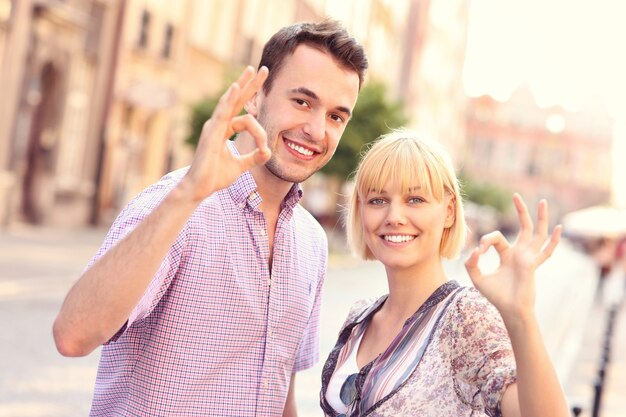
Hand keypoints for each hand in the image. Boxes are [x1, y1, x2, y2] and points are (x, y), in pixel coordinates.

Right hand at [180, 66, 270, 201]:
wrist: (199, 188)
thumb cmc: (215, 176)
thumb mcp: (240, 166)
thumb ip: (254, 157)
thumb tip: (268, 152)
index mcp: (225, 130)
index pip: (246, 119)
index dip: (260, 133)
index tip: (265, 150)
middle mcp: (218, 124)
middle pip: (237, 100)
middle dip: (251, 85)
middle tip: (264, 70)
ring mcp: (213, 126)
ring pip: (230, 102)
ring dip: (242, 85)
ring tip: (251, 70)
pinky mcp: (211, 132)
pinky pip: (222, 113)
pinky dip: (229, 99)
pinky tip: (236, 87)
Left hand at [464, 193, 561, 320]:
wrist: (509, 310)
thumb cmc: (496, 296)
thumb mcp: (477, 278)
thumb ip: (471, 264)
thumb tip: (474, 251)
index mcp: (506, 254)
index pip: (495, 238)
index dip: (485, 241)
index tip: (478, 252)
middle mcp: (520, 253)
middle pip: (523, 227)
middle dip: (520, 211)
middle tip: (516, 195)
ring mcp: (528, 258)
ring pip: (537, 234)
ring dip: (540, 218)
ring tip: (542, 202)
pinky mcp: (532, 265)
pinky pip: (546, 252)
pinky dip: (553, 241)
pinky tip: (559, 228)